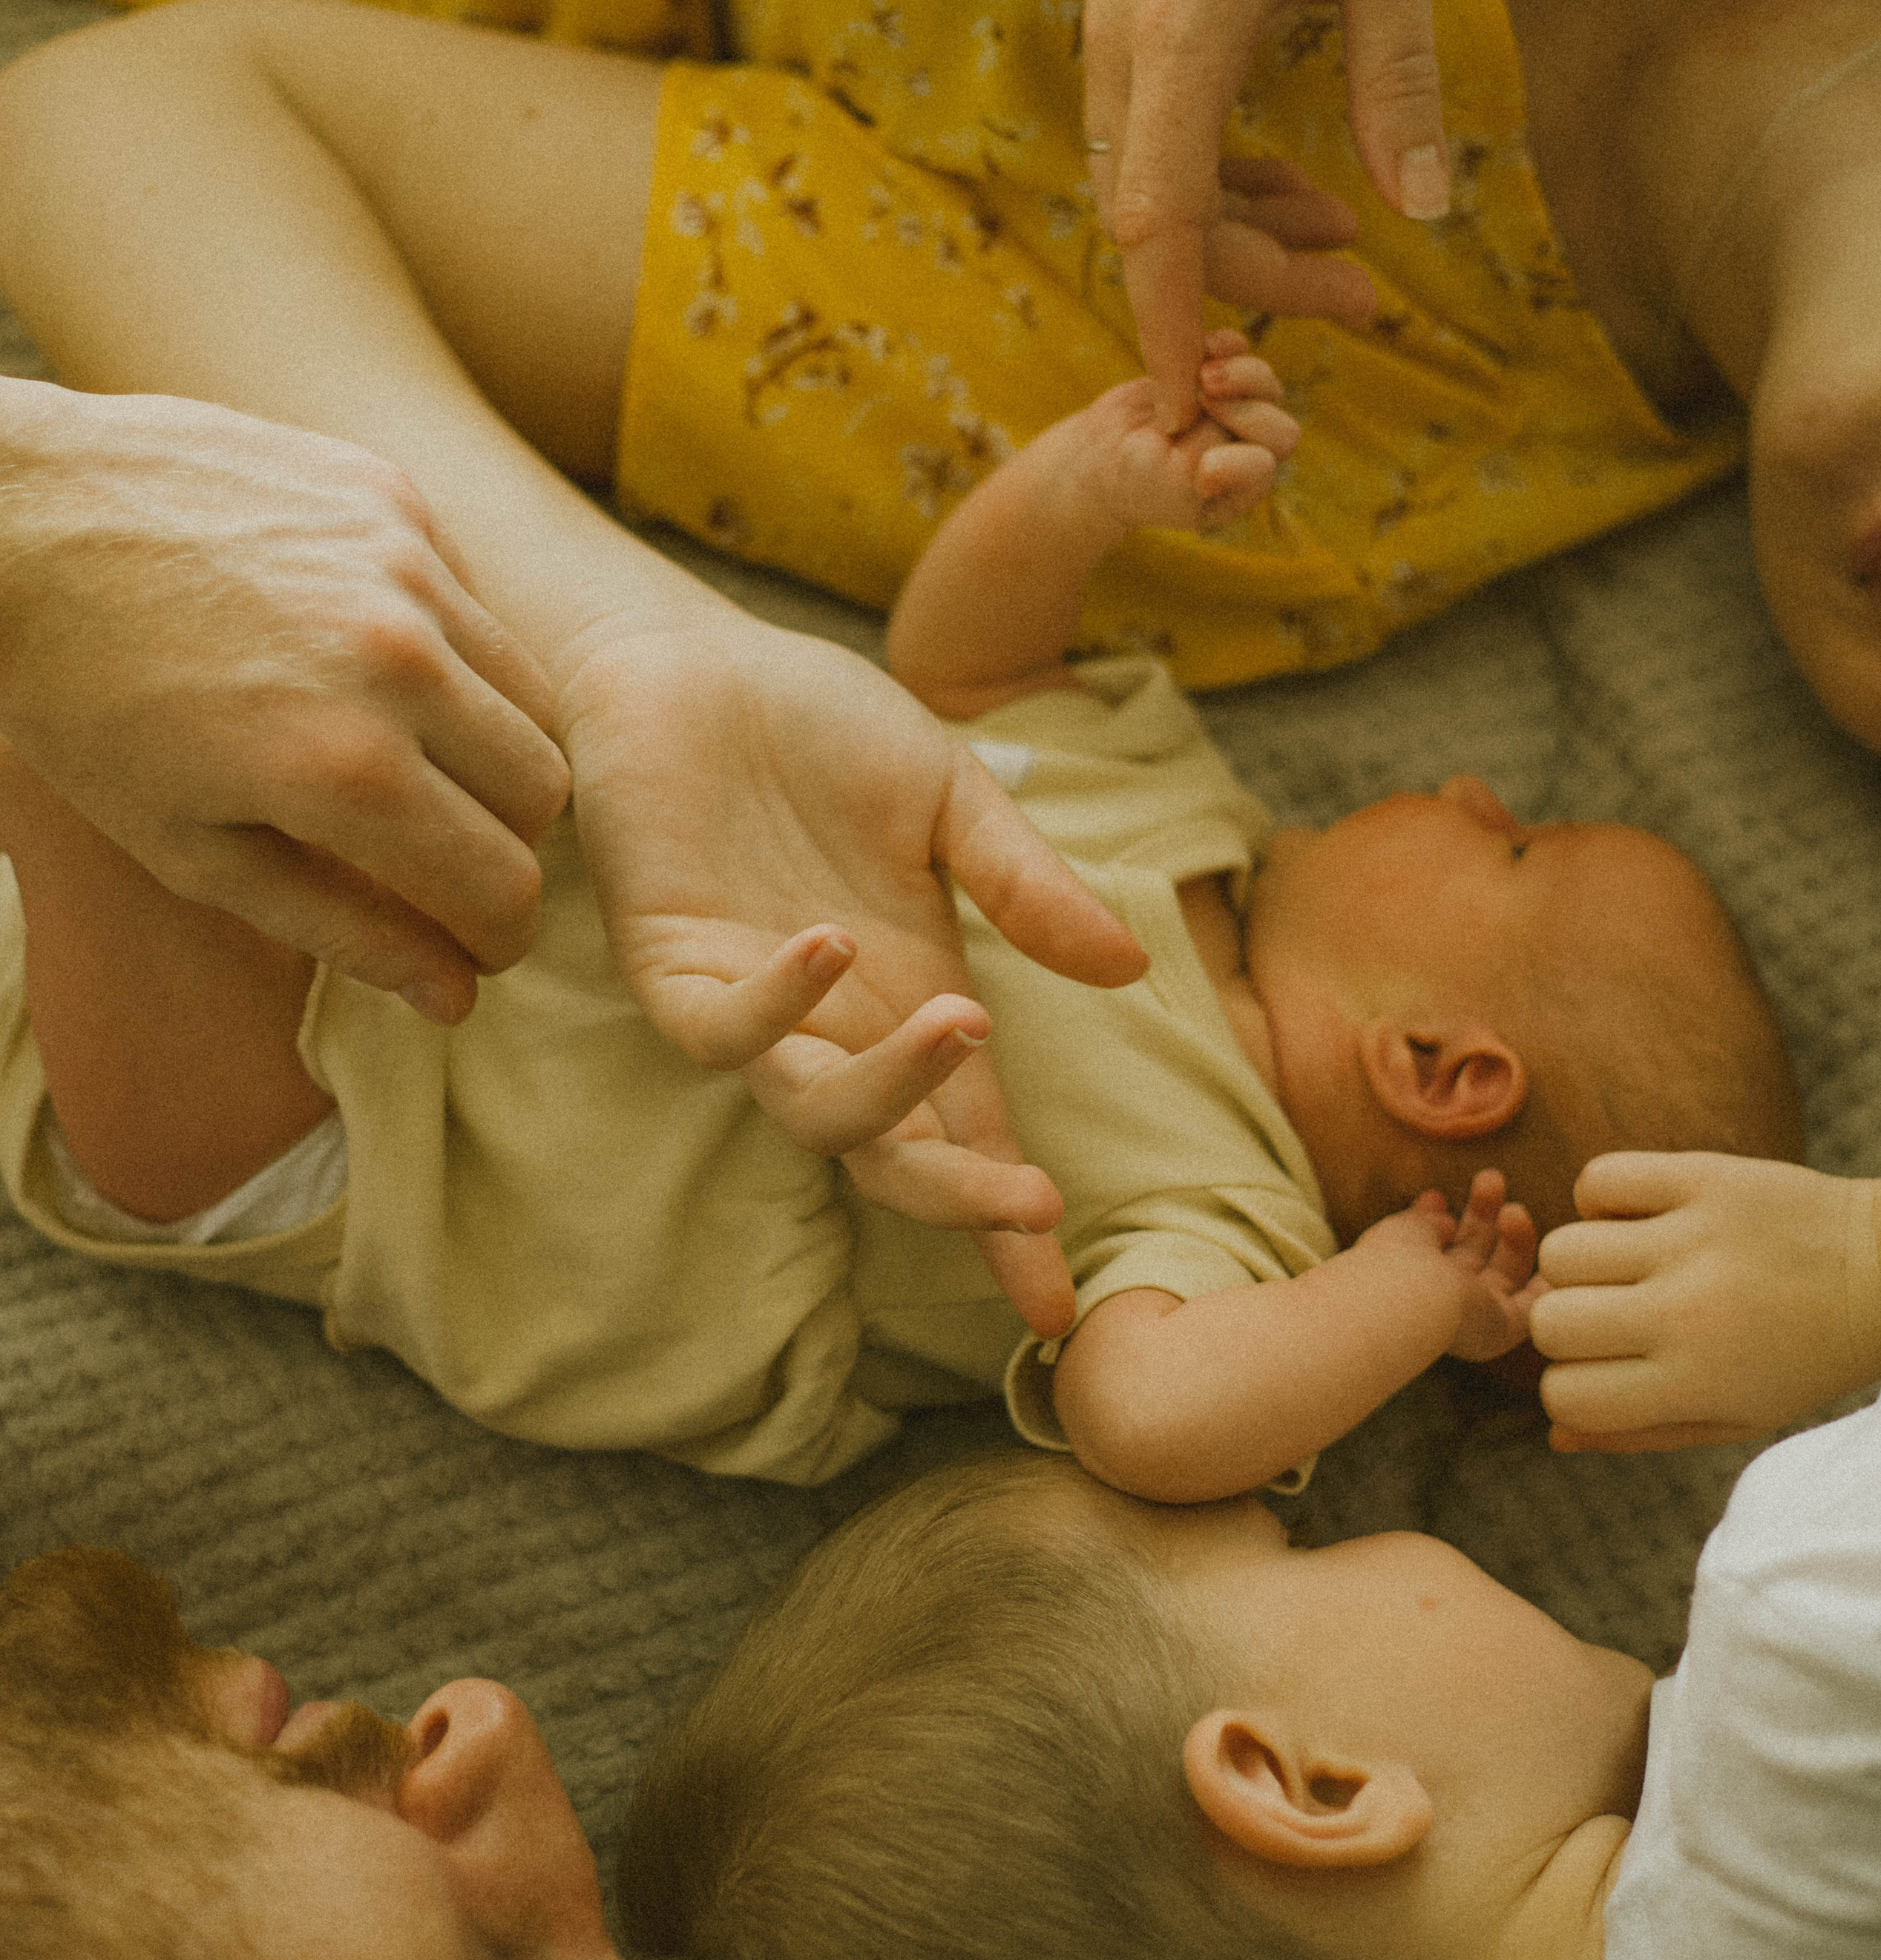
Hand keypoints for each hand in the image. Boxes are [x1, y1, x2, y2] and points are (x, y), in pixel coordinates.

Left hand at [0, 380, 570, 1020]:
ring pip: (527, 690)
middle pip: (542, 789)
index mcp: (345, 767)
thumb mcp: (192, 850)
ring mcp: (403, 562)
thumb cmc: (80, 703)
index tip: (474, 944)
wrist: (11, 522)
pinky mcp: (392, 494)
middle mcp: (397, 658)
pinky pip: (472, 600)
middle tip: (446, 855)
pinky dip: (444, 648)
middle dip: (506, 842)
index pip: (505, 883)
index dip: (498, 935)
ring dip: (486, 744)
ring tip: (404, 754)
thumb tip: (456, 995)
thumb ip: (341, 929)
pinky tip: (358, 653)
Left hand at [552, 601, 1147, 1334]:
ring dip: (890, 1093)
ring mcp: (752, 1004)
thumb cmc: (817, 727)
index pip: (969, 1133)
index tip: (1057, 1302)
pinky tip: (833, 945)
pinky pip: (721, 1029)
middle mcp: (837, 1026)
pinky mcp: (671, 966)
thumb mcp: (951, 800)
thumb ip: (1027, 887)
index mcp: (914, 998)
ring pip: (814, 1112)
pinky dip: (780, 1000)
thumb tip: (1130, 973)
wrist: (690, 658)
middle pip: (895, 1159)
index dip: (1005, 1219)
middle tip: (1031, 1204)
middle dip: (961, 1196)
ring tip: (964, 1025)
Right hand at [1071, 331, 1300, 536]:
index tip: (1198, 465)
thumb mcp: (1166, 481)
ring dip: (1238, 375)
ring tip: (1202, 375)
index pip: (1264, 463)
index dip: (1238, 457)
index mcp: (1242, 486)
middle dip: (1245, 409)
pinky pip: (1238, 350)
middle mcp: (1249, 449)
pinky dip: (1224, 345)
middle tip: (1205, 398)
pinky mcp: (1217, 374)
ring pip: (1263, 383)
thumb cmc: (1133, 478)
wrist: (1102, 453)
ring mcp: (1236, 410)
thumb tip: (1222, 401)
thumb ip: (1203, 451)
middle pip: (1279, 426)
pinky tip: (1200, 348)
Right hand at [1084, 0, 1443, 423]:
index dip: (1174, 324)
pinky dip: (1214, 191)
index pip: (1162, 221)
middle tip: (1369, 304)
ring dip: (1240, 238)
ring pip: (1152, 195)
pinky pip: (1152, 149)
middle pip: (1162, 226)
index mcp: (1181, 35)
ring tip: (1346, 248)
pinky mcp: (1122, 30)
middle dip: (1251, 288)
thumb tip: (1419, 214)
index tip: (1191, 409)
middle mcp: (1124, 51)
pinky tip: (1294, 189)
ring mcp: (1112, 41)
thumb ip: (1398, 86)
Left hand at [1357, 1173, 1540, 1364]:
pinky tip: (1558, 1251)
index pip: (1435, 1247)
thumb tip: (1439, 1207)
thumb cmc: (1393, 1261)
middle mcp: (1442, 1302)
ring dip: (1514, 1236)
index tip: (1437, 1196)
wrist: (1404, 1301)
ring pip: (1504, 1273)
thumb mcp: (1404, 1229)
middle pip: (1473, 1254)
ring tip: (1513, 1208)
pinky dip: (1546, 1284)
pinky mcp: (1498, 1330)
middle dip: (1482, 1215)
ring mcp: (1471, 1318)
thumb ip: (1424, 1218)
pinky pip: (1531, 1308)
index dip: (1442, 1219)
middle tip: (1491, 1177)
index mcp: (1412, 1281)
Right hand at [1532, 1151, 1880, 1452]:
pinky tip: (1639, 1217)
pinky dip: (1602, 1197)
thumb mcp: (1739, 1417)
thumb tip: (1555, 1432)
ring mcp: (1693, 1238)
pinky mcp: (1702, 1176)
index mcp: (1694, 1380)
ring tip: (1627, 1264)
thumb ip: (1642, 1431)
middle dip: (1566, 1325)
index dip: (1570, 1386)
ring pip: (1561, 1248)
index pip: (1562, 1393)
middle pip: (1549, 1319)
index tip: (1604, 1371)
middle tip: (1610, 1317)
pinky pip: (1598, 1179)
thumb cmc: (1809, 1355)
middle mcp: (1686, 1310)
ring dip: (1580, 1262)